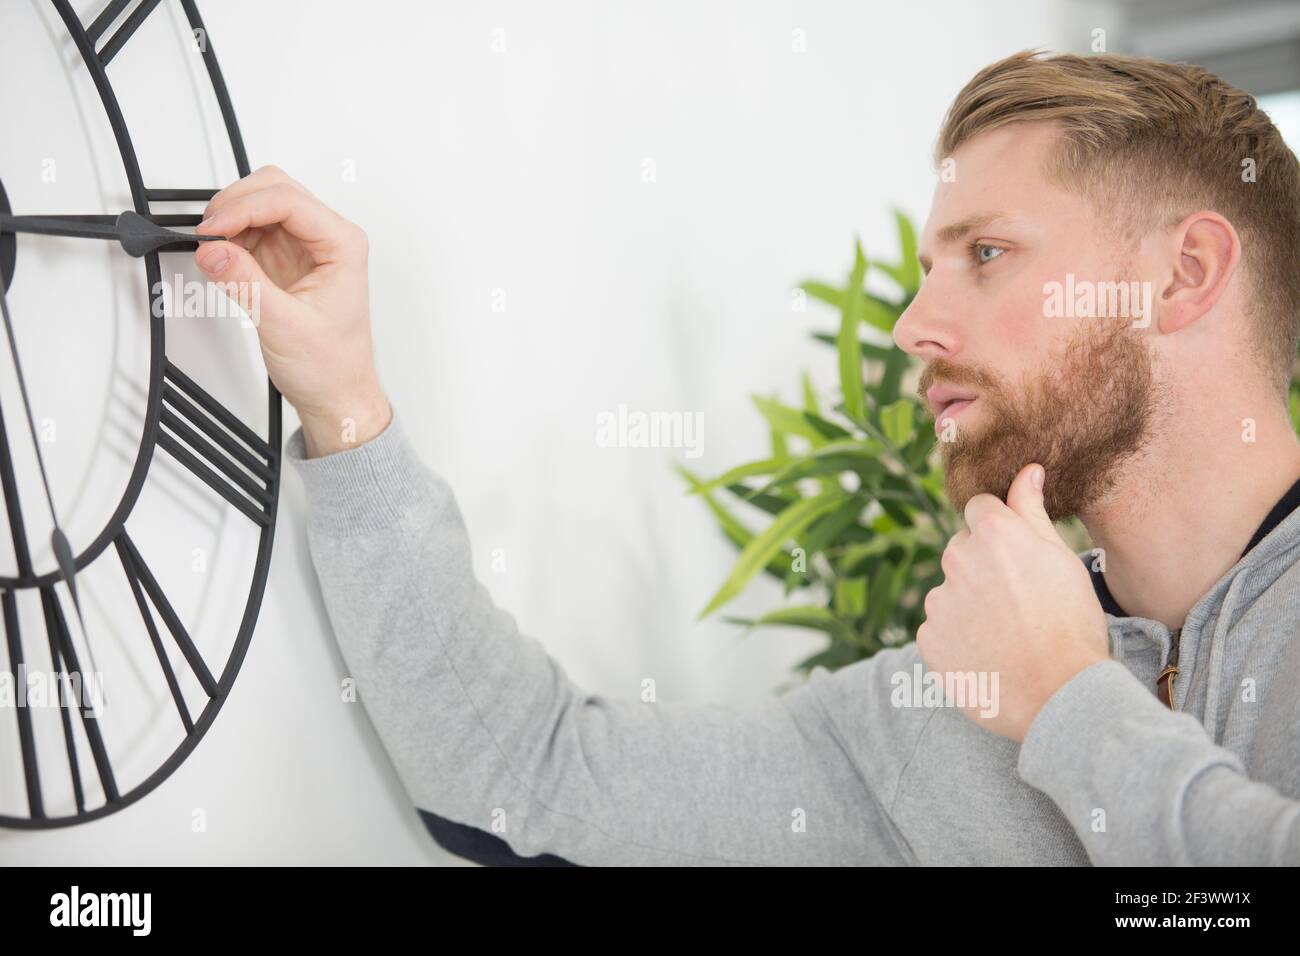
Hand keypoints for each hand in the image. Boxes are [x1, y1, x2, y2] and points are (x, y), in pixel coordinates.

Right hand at [194, 166, 390, 457]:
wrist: (335, 393)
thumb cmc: (330, 366)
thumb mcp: (283, 326)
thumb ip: (245, 284)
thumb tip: (212, 250)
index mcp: (343, 246)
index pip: (289, 200)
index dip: (244, 207)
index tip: (213, 230)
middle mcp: (327, 239)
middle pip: (274, 188)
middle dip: (235, 204)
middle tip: (208, 235)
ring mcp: (305, 247)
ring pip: (260, 203)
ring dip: (230, 219)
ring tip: (213, 251)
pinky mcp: (285, 259)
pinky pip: (251, 230)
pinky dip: (230, 237)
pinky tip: (222, 259)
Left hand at [916, 463, 1109, 741]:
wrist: (1061, 694)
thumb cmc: (1072, 622)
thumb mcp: (1060, 559)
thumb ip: (1031, 511)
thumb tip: (1026, 471)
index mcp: (991, 533)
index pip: (980, 509)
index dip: (1001, 532)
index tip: (1019, 559)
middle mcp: (956, 559)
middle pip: (962, 550)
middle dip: (983, 568)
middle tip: (1021, 602)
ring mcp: (937, 602)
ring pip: (950, 592)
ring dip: (969, 606)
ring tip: (1008, 636)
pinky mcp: (927, 640)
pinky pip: (939, 631)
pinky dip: (958, 641)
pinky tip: (989, 657)